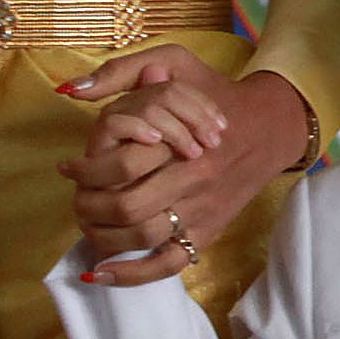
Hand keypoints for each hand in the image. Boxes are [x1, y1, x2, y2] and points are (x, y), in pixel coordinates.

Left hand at [56, 47, 312, 287]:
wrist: (270, 126)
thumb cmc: (216, 92)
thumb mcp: (176, 62)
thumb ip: (123, 71)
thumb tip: (73, 89)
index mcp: (185, 140)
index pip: (122, 166)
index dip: (85, 171)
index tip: (68, 168)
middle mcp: (195, 179)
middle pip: (127, 207)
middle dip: (88, 207)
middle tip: (76, 199)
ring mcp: (202, 210)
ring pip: (142, 238)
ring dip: (102, 238)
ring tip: (87, 225)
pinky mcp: (208, 232)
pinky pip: (168, 266)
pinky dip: (131, 276)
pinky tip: (101, 273)